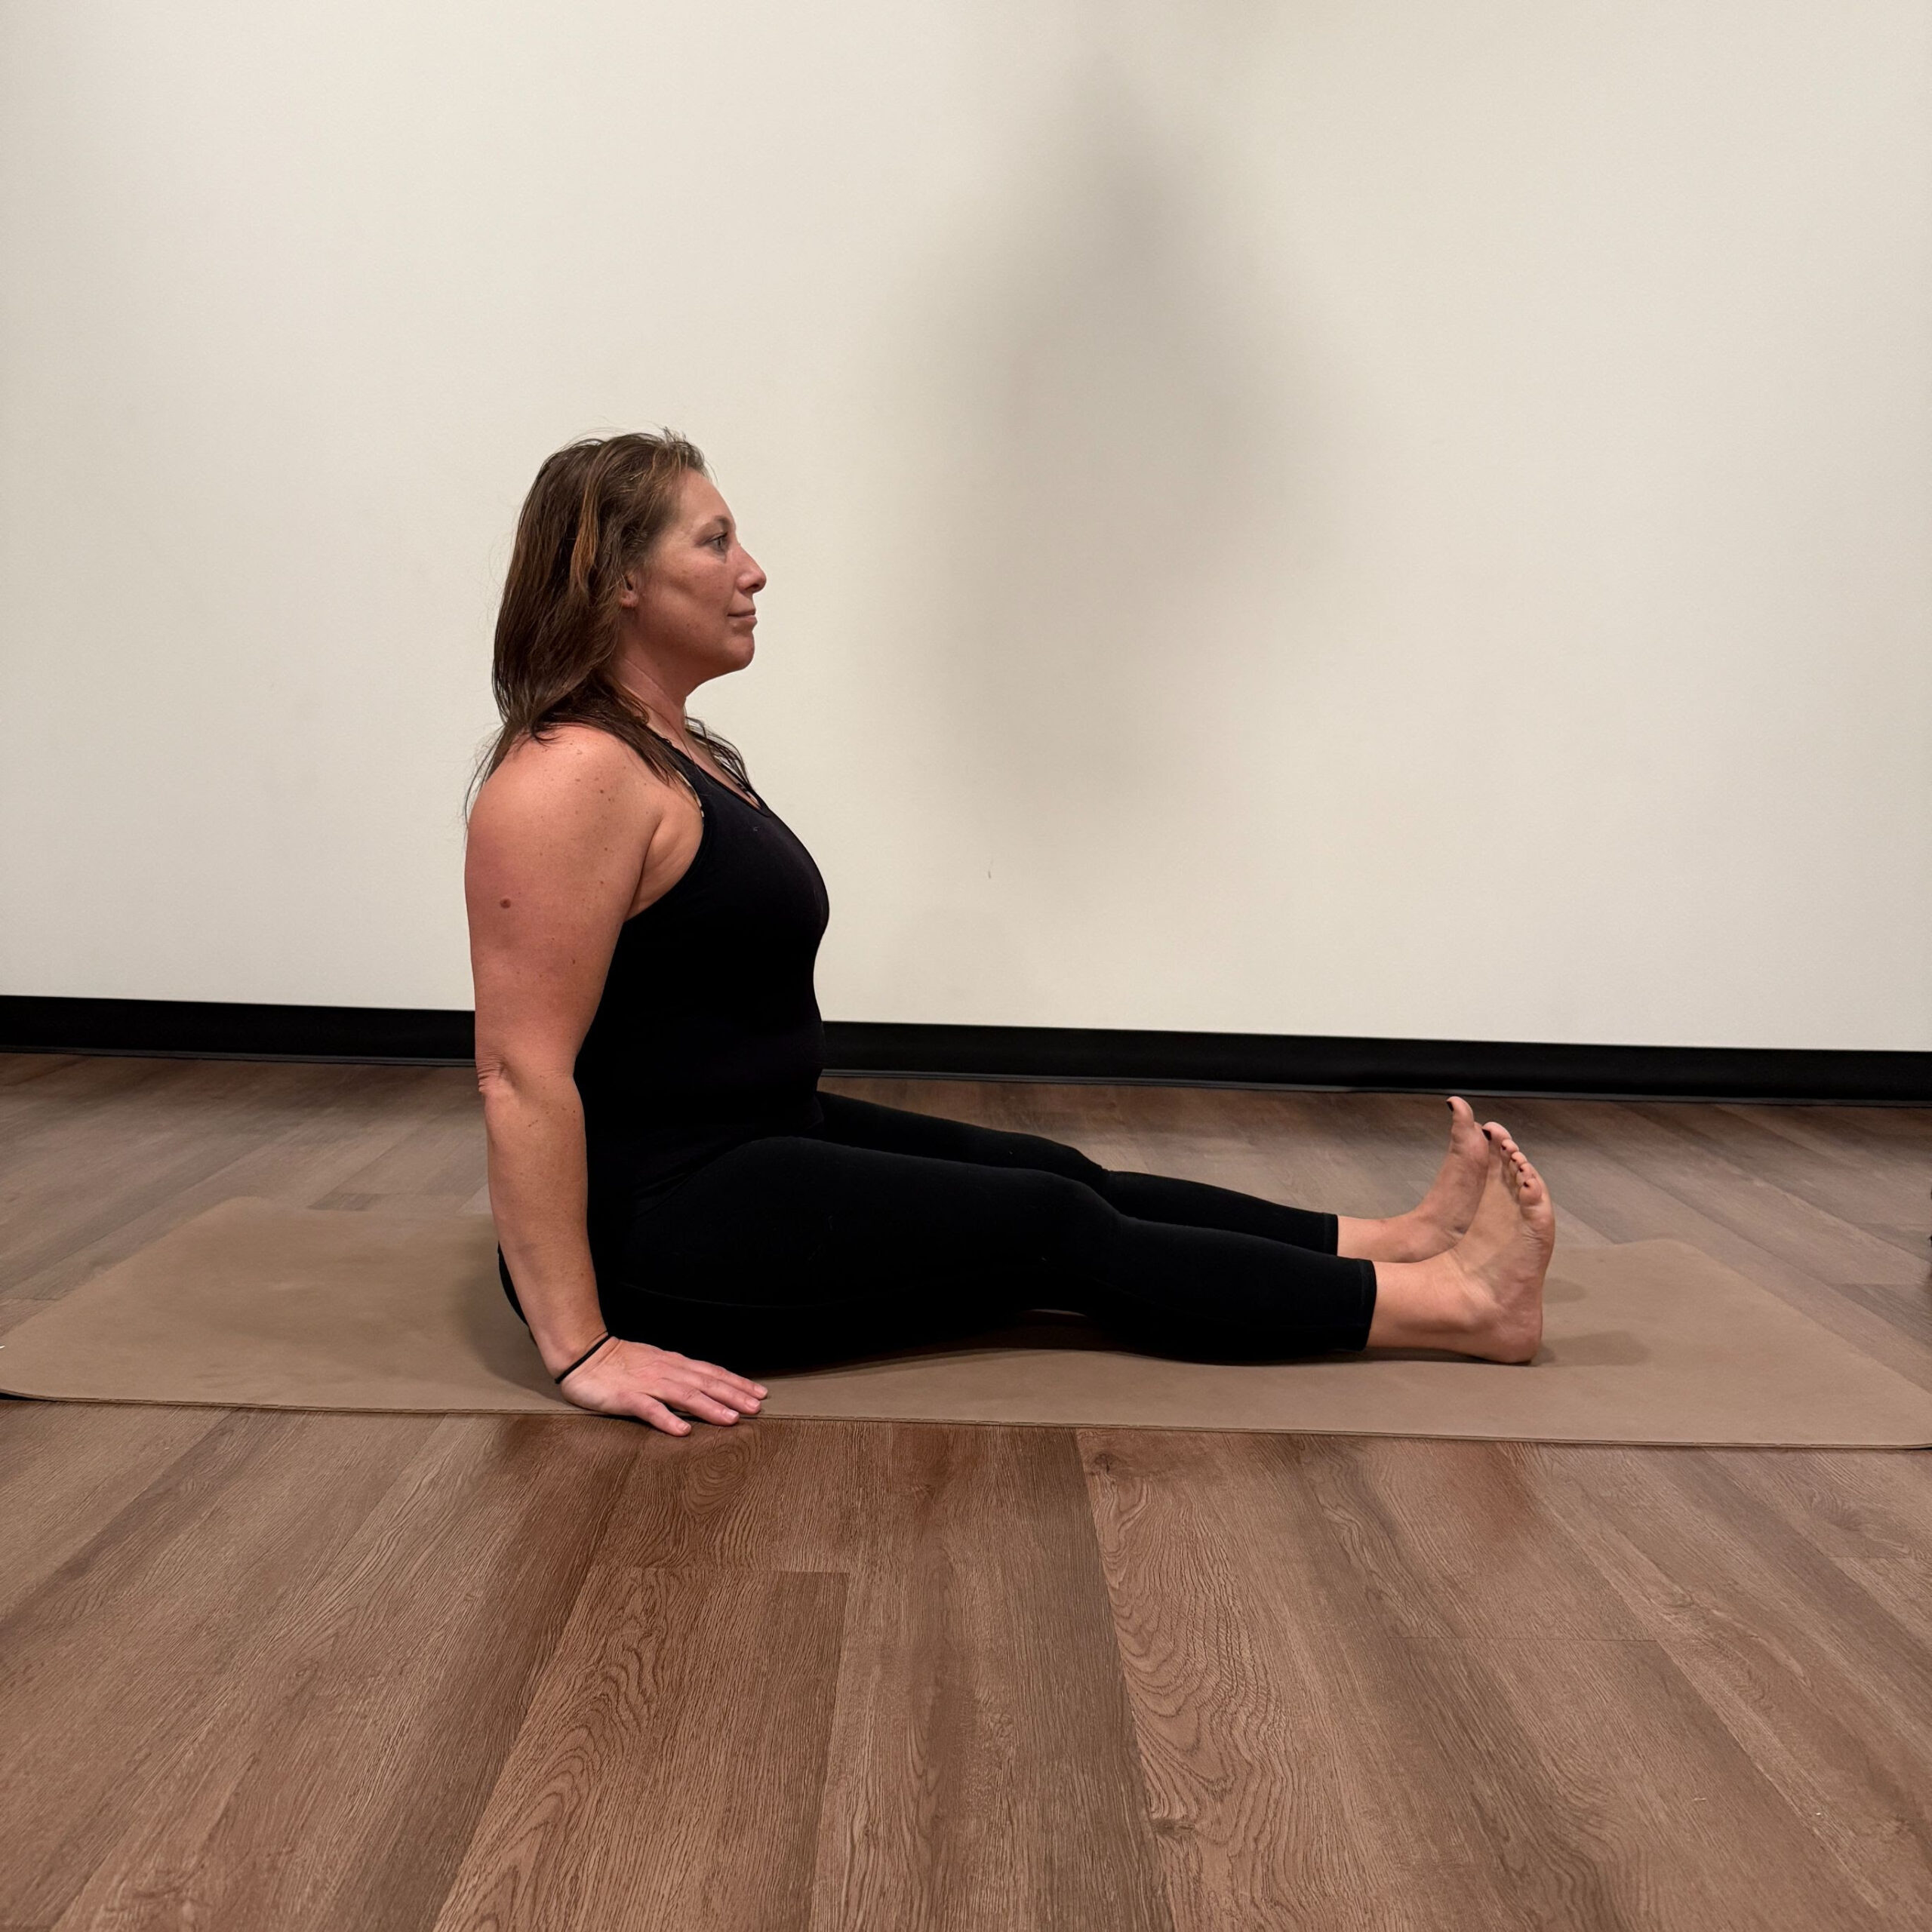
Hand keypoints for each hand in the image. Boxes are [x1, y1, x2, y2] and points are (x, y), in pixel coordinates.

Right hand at [555, 1335, 767, 1433]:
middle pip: (706, 1383)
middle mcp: (666, 1372)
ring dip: (710, 1407)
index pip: (712, 1373)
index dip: (737, 1383)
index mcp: (674, 1365)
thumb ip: (678, 1375)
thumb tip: (705, 1386)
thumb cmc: (620, 1363)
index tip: (759, 1393)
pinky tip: (683, 1431)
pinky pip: (650, 1410)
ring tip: (731, 1419)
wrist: (584, 1355)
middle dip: (733, 1395)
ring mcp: (647, 1384)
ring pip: (685, 1395)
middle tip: (757, 1408)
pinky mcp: (627, 1398)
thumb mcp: (655, 1365)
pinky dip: (667, 1420)